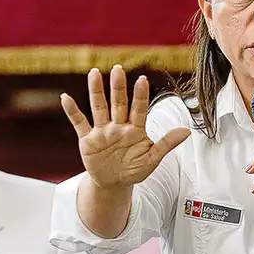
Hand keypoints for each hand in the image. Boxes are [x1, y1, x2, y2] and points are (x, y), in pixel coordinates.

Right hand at [61, 65, 189, 189]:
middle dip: (118, 87)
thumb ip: (166, 144)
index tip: (142, 79)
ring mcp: (102, 131)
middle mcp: (118, 126)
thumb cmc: (134, 170)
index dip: (140, 95)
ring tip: (94, 73)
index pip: (139, 109)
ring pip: (99, 107)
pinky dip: (72, 111)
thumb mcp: (152, 159)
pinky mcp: (87, 140)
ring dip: (96, 91)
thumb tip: (187, 131)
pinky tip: (65, 98)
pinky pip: (79, 123)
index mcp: (136, 130)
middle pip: (118, 103)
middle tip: (118, 69)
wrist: (114, 184)